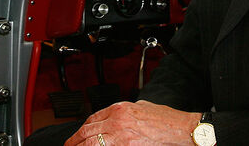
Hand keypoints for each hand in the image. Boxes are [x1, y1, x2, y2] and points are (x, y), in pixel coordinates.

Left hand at [64, 101, 200, 145]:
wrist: (179, 129)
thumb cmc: (165, 118)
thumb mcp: (141, 106)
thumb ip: (125, 111)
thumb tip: (113, 117)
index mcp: (120, 108)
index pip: (92, 118)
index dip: (81, 128)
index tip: (77, 135)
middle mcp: (117, 120)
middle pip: (88, 131)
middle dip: (75, 140)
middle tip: (69, 145)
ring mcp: (120, 136)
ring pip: (91, 143)